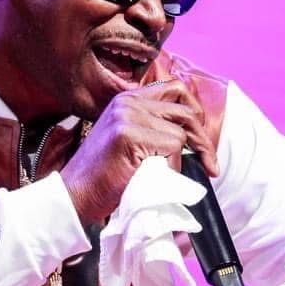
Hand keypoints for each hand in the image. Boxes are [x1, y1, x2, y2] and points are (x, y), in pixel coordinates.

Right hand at [60, 79, 218, 223]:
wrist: (74, 196)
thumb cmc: (105, 175)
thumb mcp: (130, 140)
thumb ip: (153, 126)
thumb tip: (192, 130)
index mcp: (129, 98)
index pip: (177, 89)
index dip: (195, 114)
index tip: (202, 142)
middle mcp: (128, 101)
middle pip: (186, 109)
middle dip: (203, 139)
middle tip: (210, 164)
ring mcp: (127, 115)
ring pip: (181, 132)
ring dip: (183, 158)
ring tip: (172, 175)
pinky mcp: (128, 134)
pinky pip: (172, 146)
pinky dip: (171, 166)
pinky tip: (154, 177)